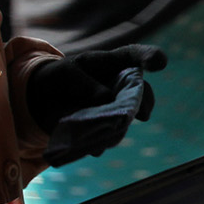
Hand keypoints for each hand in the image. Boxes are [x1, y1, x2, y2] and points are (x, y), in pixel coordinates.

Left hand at [26, 45, 167, 163]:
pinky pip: (110, 138)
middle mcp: (119, 86)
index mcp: (111, 63)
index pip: (134, 55)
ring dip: (120, 126)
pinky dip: (103, 143)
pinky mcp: (104, 129)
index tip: (160, 63)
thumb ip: (83, 82)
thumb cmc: (58, 78)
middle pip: (141, 92)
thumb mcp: (64, 74)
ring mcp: (114, 108)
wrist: (43, 102)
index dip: (149, 57)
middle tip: (143, 113)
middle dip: (144, 103)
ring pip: (127, 119)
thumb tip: (105, 98)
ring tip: (107, 132)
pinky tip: (94, 147)